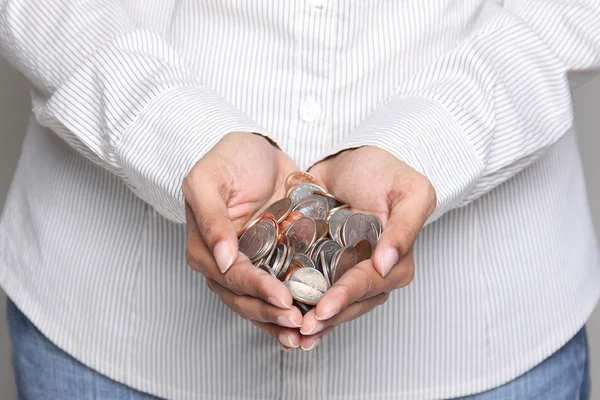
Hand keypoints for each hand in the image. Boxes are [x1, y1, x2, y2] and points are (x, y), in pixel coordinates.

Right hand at [183, 131, 303, 348]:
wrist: (258, 149)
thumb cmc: (230, 158)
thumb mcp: (209, 179)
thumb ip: (211, 218)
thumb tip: (221, 260)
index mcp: (205, 247)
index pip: (231, 277)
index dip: (257, 291)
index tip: (283, 299)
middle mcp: (224, 263)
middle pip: (244, 299)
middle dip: (270, 314)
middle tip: (299, 322)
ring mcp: (249, 265)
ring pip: (259, 304)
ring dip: (279, 323)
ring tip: (305, 335)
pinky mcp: (271, 261)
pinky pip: (278, 291)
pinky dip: (289, 310)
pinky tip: (307, 327)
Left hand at [298, 145, 435, 349]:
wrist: (352, 157)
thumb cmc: (385, 171)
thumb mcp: (411, 191)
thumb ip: (405, 227)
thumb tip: (386, 265)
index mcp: (396, 260)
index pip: (369, 284)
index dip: (345, 298)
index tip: (322, 309)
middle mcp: (373, 272)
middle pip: (350, 303)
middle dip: (327, 317)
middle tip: (301, 328)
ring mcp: (348, 271)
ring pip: (334, 304)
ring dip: (315, 321)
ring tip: (291, 334)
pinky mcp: (325, 265)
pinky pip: (316, 290)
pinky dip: (302, 305)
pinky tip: (286, 321)